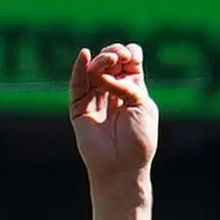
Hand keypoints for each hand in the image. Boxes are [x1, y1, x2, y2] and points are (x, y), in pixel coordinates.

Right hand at [69, 42, 156, 187]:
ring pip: (93, 68)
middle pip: (110, 60)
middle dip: (115, 53)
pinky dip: (79, 68)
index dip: (130, 53)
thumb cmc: (138, 140)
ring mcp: (95, 97)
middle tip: (119, 59)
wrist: (122, 166)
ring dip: (101, 59)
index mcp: (133, 89)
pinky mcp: (79, 107)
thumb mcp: (142, 106)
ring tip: (109, 61)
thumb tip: (104, 74)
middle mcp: (113, 90)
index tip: (132, 60)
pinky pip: (77, 84)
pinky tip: (84, 55)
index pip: (129, 60)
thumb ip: (127, 86)